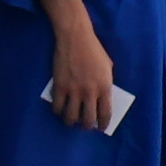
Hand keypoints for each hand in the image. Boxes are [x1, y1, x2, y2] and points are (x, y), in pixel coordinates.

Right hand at [43, 0, 117, 134]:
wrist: (75, 37)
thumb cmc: (94, 50)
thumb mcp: (107, 67)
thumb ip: (105, 84)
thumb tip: (101, 99)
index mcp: (105, 87)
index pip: (105, 114)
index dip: (103, 124)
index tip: (100, 128)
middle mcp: (90, 92)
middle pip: (87, 120)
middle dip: (86, 126)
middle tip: (84, 125)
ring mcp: (74, 90)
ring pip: (71, 117)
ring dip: (71, 121)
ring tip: (70, 119)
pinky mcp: (60, 86)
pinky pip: (57, 106)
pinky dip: (58, 110)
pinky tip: (59, 109)